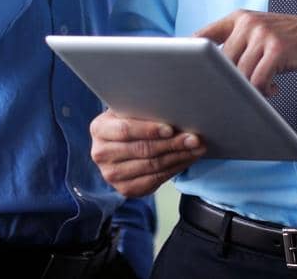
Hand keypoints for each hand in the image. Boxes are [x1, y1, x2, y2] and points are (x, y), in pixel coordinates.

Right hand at [89, 110, 205, 197]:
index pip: (125, 130)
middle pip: (142, 150)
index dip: (149, 130)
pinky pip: (154, 180)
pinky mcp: (124, 189)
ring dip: (178, 157)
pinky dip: (174, 169)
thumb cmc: (128, 120)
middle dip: (172, 144)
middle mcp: (100, 154)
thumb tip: (172, 108)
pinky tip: (187, 160)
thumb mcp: (128, 110)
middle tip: (194, 138)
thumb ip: (142, 109)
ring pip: (151, 166)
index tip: (171, 128)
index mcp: (99, 129)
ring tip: (197, 148)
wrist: (119, 144)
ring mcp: (111, 175)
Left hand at [195, 10, 296, 92]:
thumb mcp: (262, 33)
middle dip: (225, 83)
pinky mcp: (278, 48)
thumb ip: (238, 45)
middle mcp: (248, 22)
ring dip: (249, 90)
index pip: (203, 36)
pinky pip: (259, 80)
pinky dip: (264, 91)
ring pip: (239, 74)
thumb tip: (210, 73)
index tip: (185, 75)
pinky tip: (275, 91)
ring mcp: (262, 34)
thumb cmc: (293, 40)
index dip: (189, 56)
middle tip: (232, 97)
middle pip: (220, 63)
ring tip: (265, 92)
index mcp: (239, 18)